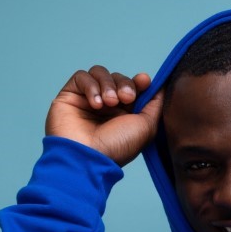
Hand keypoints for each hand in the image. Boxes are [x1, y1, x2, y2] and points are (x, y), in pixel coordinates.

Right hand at [45, 67, 163, 165]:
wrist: (87, 158)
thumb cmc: (117, 147)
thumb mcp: (146, 127)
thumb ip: (155, 104)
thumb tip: (161, 85)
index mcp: (124, 114)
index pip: (132, 86)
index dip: (139, 81)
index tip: (144, 81)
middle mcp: (106, 106)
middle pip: (118, 77)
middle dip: (124, 84)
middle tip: (126, 98)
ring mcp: (87, 100)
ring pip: (100, 73)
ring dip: (108, 84)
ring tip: (109, 103)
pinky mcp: (70, 96)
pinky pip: (82, 77)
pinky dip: (91, 87)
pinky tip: (95, 104)